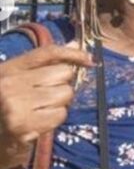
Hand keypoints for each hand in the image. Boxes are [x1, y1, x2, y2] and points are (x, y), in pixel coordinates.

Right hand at [0, 45, 92, 168]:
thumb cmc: (13, 107)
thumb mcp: (22, 80)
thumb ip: (46, 63)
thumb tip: (76, 44)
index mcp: (9, 69)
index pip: (47, 52)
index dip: (71, 53)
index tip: (88, 59)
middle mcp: (9, 83)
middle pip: (63, 73)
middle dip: (63, 85)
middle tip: (47, 97)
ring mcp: (14, 104)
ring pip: (65, 94)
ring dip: (60, 104)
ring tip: (41, 110)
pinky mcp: (21, 124)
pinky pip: (60, 114)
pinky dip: (55, 119)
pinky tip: (40, 121)